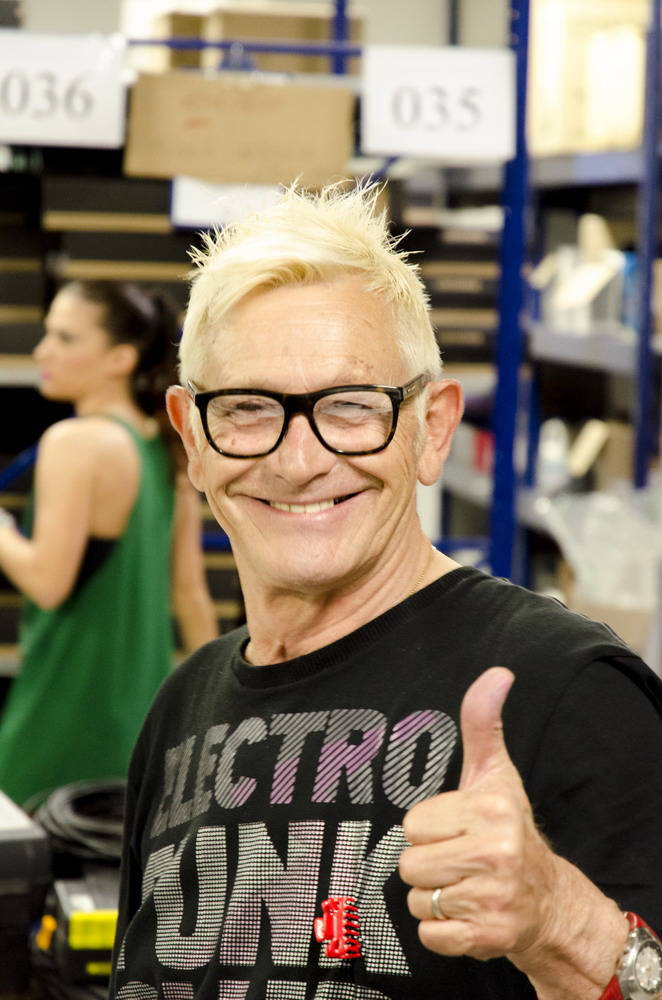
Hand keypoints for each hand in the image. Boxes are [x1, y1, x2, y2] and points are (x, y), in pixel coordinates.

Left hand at [399, 666, 556, 961]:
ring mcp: (492, 900)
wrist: (547, 900)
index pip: (413, 823)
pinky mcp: (486, 938)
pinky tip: (466, 912)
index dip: (430, 827)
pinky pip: (427, 934)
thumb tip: (497, 673)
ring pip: (415, 898)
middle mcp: (495, 855)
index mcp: (491, 811)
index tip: (458, 828)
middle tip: (459, 858)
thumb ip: (483, 724)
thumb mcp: (494, 774)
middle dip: (428, 862)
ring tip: (464, 884)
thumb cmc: (508, 828)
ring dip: (432, 895)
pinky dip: (440, 929)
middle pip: (409, 863)